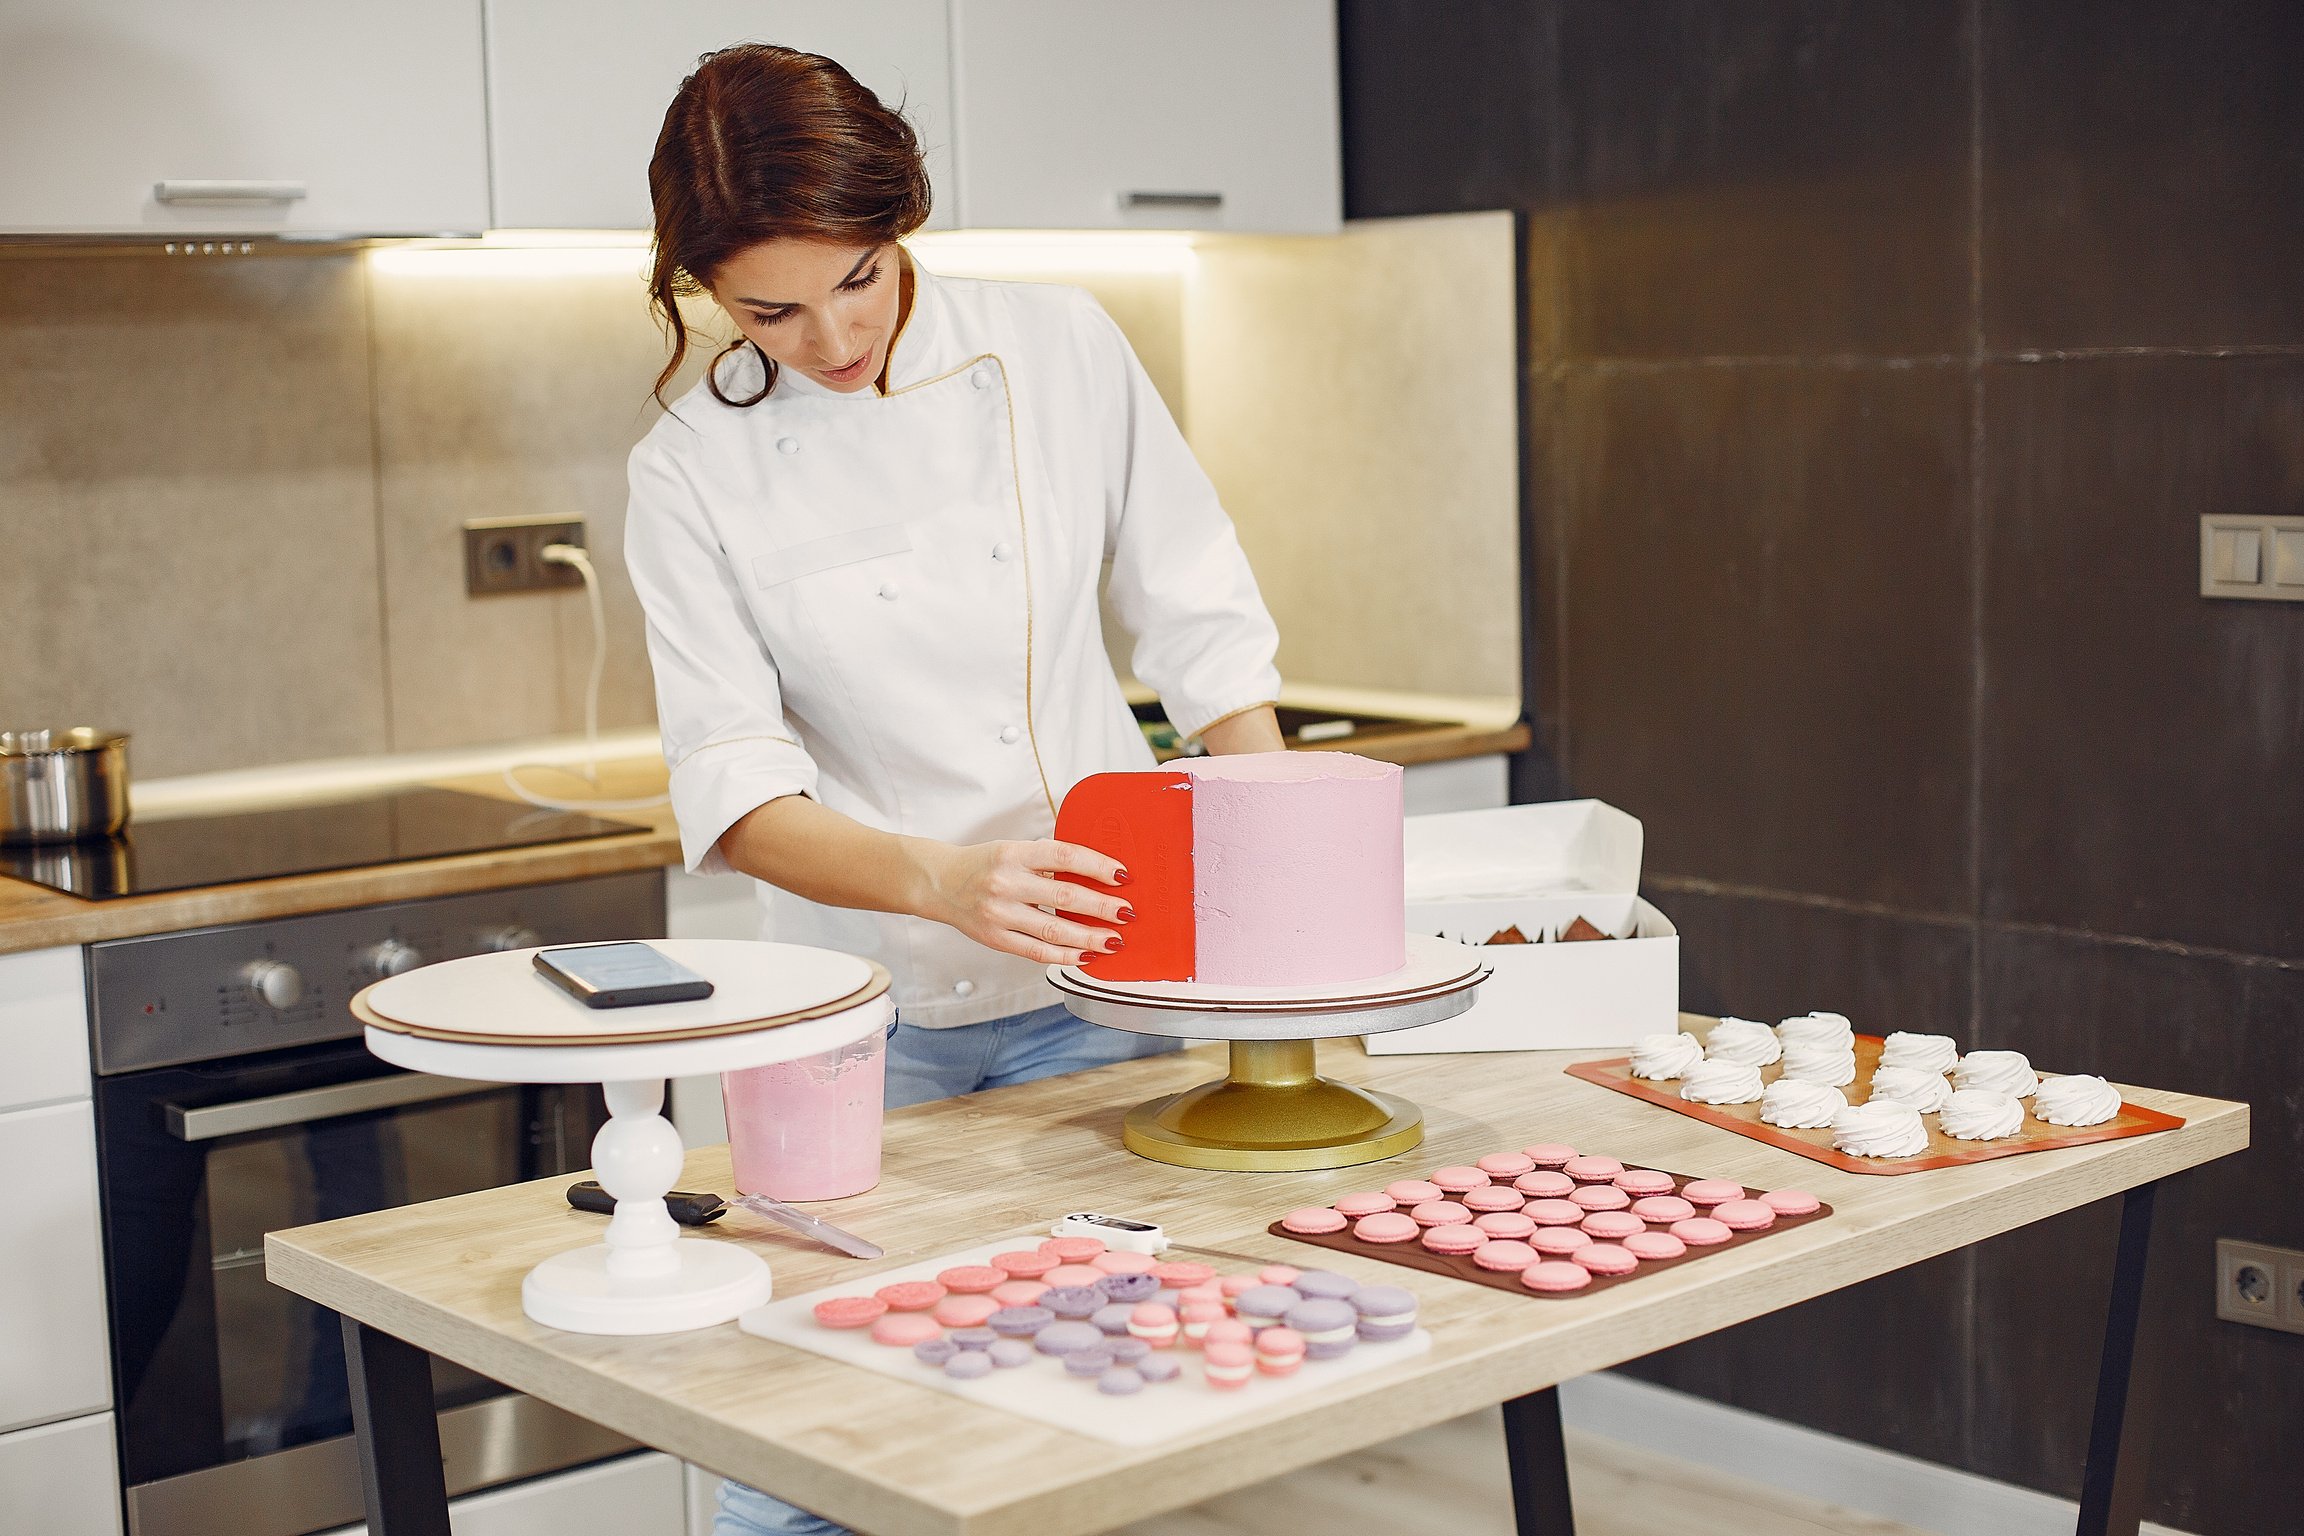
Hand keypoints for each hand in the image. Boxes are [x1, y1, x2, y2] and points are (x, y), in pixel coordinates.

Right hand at [912, 838, 1132, 965]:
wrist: (940, 883)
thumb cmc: (984, 864)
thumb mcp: (1014, 849)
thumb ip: (1048, 859)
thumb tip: (1097, 872)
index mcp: (1013, 853)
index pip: (1064, 856)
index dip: (1097, 865)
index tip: (1122, 875)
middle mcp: (1006, 882)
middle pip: (1064, 896)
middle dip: (1101, 906)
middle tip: (1126, 912)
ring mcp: (999, 913)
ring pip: (1054, 930)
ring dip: (1089, 937)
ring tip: (1113, 940)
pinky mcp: (995, 938)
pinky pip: (1036, 951)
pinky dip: (1065, 955)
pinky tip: (1085, 955)